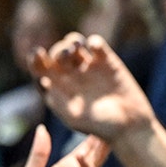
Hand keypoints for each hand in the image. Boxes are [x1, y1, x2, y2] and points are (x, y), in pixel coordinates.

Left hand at [29, 34, 154, 143]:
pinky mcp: (107, 62)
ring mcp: (88, 67)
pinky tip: (94, 46)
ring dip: (72, 41)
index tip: (37, 54)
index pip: (41, 70)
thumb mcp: (74, 116)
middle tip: (66, 54)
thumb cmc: (99, 125)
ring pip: (74, 44)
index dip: (36, 60)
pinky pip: (97, 45)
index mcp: (57, 89)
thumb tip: (43, 80)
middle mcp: (70, 76)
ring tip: (76, 47)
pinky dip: (94, 42)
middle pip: (57, 54)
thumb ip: (58, 98)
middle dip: (59, 50)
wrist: (129, 124)